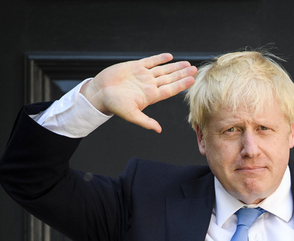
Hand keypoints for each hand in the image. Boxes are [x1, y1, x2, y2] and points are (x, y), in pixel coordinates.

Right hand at [80, 53, 197, 132]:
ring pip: (163, 70)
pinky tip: (169, 57)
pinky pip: (150, 61)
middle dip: (182, 74)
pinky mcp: (135, 66)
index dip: (182, 85)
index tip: (192, 80)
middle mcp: (149, 85)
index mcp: (151, 96)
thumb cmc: (114, 105)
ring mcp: (143, 76)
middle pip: (170, 79)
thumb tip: (158, 130)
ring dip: (175, 67)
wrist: (99, 93)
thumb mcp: (132, 115)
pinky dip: (159, 58)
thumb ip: (146, 121)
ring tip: (187, 64)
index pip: (170, 89)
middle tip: (195, 69)